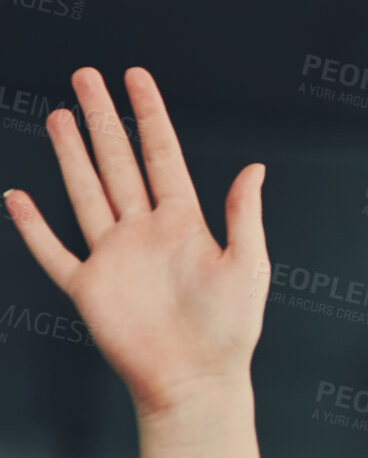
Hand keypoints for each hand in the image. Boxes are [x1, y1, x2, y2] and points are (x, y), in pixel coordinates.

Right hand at [4, 68, 268, 419]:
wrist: (197, 381)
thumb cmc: (231, 328)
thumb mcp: (249, 264)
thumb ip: (244, 214)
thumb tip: (255, 166)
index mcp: (185, 221)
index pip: (162, 154)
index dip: (148, 115)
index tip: (135, 77)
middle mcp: (144, 231)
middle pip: (118, 162)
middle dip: (102, 119)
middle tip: (85, 77)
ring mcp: (113, 256)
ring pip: (85, 192)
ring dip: (70, 155)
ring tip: (57, 115)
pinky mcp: (88, 288)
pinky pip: (54, 251)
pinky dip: (33, 227)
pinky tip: (17, 197)